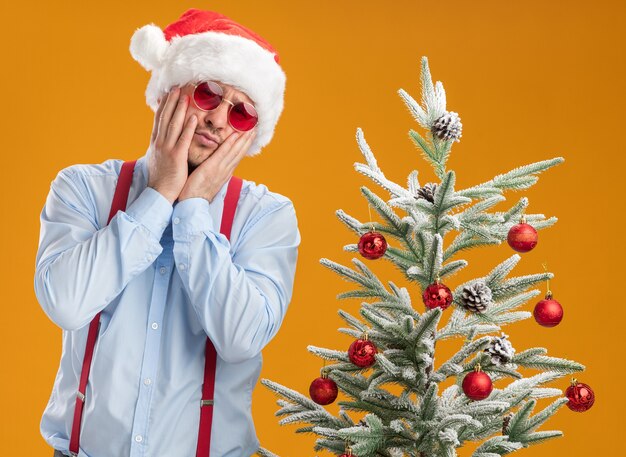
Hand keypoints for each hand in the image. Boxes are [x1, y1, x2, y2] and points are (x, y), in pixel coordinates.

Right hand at [147, 86, 196, 203]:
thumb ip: (161, 146)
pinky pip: (183, 140)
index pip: (159, 119)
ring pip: (173, 125)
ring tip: (184, 96)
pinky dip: (188, 128)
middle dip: (171, 102)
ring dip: (179, 109)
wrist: (160, 193)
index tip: (167, 93)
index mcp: (156, 142)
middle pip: (165, 118)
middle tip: (176, 87)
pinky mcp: (176, 157)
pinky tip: (193, 117)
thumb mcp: (158, 158)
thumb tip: (161, 138)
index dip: (164, 105)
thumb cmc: (162, 177)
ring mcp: (167, 149)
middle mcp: (160, 143)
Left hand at [178, 128, 255, 202]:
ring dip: (243, 139)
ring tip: (250, 128)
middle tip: (255, 128)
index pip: (237, 157)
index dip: (244, 146)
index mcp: (225, 173)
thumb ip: (213, 171)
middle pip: (240, 153)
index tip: (250, 136)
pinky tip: (235, 135)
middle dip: (248, 140)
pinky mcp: (211, 168)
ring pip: (235, 151)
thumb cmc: (196, 193)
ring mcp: (220, 169)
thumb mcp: (208, 181)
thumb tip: (215, 165)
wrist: (192, 205)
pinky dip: (230, 144)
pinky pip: (222, 154)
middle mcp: (226, 170)